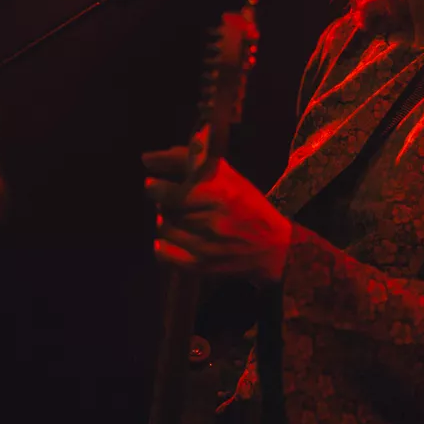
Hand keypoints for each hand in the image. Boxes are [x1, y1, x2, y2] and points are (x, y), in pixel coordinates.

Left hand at [144, 147, 291, 284]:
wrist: (274, 248)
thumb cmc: (249, 207)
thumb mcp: (230, 178)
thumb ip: (194, 163)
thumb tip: (152, 157)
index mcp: (221, 192)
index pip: (174, 190)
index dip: (157, 186)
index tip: (150, 179)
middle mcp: (212, 218)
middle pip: (165, 208)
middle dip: (161, 200)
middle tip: (165, 198)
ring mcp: (204, 245)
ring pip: (163, 228)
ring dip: (165, 220)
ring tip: (176, 217)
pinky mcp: (200, 266)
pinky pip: (163, 253)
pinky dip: (163, 245)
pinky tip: (175, 238)